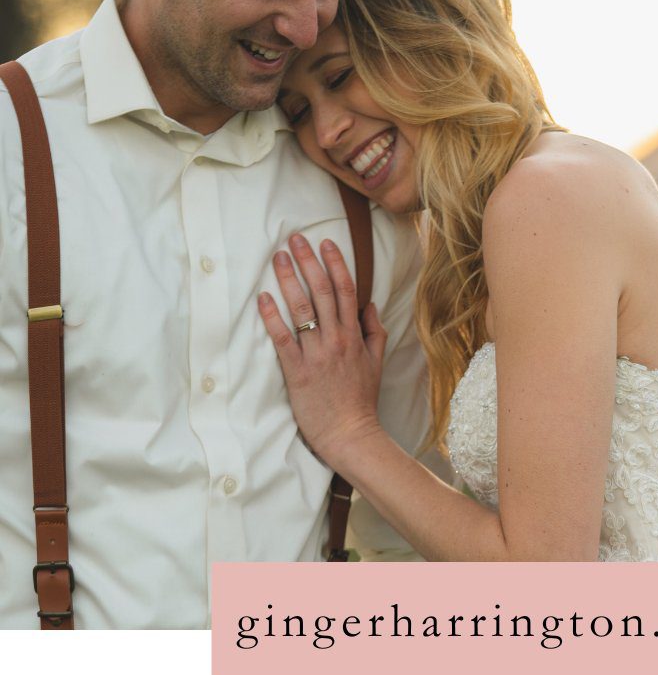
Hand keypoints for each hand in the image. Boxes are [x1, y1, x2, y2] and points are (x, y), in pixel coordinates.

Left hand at [259, 234, 386, 466]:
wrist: (350, 434)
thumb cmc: (361, 401)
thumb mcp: (376, 363)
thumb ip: (374, 332)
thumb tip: (370, 304)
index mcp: (355, 336)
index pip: (347, 291)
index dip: (336, 264)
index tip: (326, 243)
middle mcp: (336, 340)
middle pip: (323, 292)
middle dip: (309, 262)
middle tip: (295, 239)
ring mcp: (317, 355)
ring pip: (303, 310)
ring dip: (289, 281)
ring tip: (278, 258)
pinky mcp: (298, 371)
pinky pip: (283, 339)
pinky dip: (272, 317)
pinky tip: (263, 298)